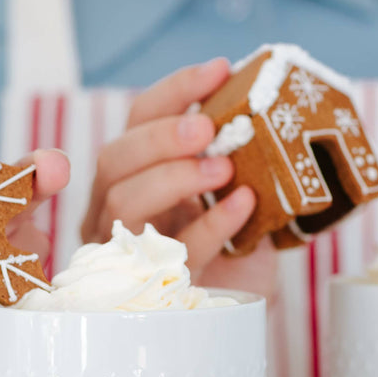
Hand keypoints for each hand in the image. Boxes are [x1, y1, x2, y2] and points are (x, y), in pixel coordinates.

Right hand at [81, 59, 276, 299]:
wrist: (242, 307)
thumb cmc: (233, 241)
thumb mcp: (232, 189)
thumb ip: (233, 152)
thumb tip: (263, 102)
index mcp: (136, 171)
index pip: (138, 119)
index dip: (176, 91)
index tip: (220, 69)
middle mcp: (117, 206)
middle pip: (114, 159)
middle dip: (161, 137)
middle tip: (209, 129)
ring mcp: (127, 249)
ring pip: (125, 202)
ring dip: (175, 177)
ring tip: (224, 169)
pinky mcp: (156, 287)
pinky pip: (172, 250)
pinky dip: (210, 224)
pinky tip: (244, 206)